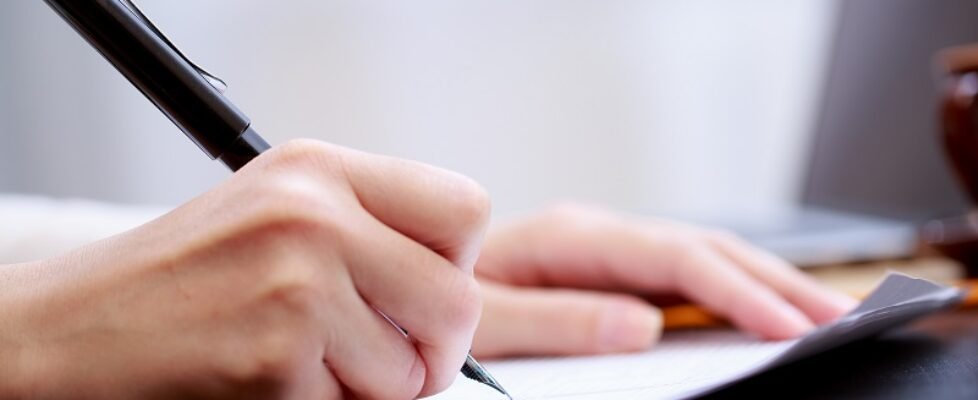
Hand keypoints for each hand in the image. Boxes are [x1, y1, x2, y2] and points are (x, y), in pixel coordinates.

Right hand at [0, 140, 489, 398]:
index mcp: (320, 170)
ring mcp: (296, 285)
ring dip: (374, 388)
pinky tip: (268, 381)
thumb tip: (453, 281)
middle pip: (457, 299)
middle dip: (435, 348)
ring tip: (308, 364)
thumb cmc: (178, 278)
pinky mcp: (275, 358)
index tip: (423, 292)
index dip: (457, 263)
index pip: (465, 207)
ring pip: (414, 370)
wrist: (72, 331)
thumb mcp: (276, 212)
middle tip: (396, 360)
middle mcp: (314, 216)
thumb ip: (367, 229)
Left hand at [471, 204, 855, 357]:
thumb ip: (561, 320)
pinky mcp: (614, 272)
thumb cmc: (448, 301)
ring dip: (767, 283)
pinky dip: (733, 291)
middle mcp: (600, 235)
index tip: (789, 328)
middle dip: (776, 282)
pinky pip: (684, 277)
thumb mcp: (488, 322)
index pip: (675, 258)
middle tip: (841, 318)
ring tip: (825, 312)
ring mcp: (611, 251)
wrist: (421, 280)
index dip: (738, 292)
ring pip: (705, 257)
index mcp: (573, 238)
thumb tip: (645, 326)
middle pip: (705, 249)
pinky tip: (765, 309)